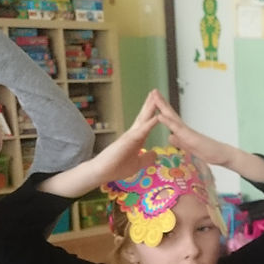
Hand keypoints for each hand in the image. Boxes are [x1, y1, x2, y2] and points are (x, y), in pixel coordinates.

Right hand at [38, 91, 158, 197]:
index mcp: (137, 138)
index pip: (147, 123)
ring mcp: (131, 135)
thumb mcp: (138, 163)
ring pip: (143, 119)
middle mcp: (134, 133)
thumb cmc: (118, 167)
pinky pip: (142, 130)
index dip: (153, 113)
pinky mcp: (129, 140)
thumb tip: (155, 153)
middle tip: (157, 91)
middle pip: (145, 116)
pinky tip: (157, 116)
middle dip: (151, 104)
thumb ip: (147, 158)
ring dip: (150, 107)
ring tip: (155, 96)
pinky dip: (150, 123)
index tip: (159, 103)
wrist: (103, 172)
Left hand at [152, 90, 231, 166]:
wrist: (220, 154)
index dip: (161, 108)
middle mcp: (184, 128)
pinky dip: (167, 121)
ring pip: (171, 116)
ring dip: (162, 105)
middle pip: (170, 112)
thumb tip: (170, 137)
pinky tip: (159, 115)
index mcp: (182, 131)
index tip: (154, 100)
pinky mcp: (189, 136)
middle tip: (153, 90)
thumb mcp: (189, 147)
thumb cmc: (208, 151)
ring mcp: (186, 130)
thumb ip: (179, 141)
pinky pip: (176, 128)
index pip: (170, 118)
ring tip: (154, 95)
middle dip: (160, 101)